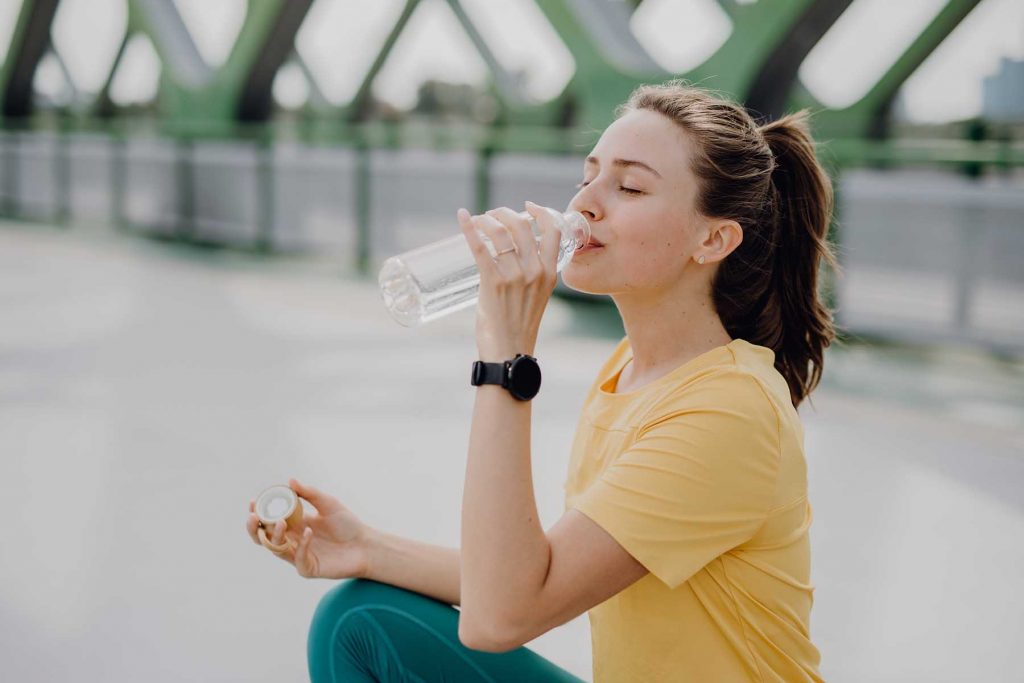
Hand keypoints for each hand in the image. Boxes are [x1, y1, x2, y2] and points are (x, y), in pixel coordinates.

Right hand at [246, 478, 371, 579]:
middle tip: (253, 516)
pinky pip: (298, 558)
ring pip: (277, 549)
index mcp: (293, 525)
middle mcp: (292, 541)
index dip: (258, 513)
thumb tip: (290, 481)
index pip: (268, 521)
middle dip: (254, 528)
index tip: (253, 501)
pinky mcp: (308, 568)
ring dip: (276, 535)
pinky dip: (301, 545)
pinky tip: (308, 532)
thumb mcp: (328, 503)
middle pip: (264, 538)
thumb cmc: (347, 524)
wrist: (365, 544)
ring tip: (281, 521)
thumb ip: (309, 493)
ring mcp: (298, 556)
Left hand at [457, 201, 560, 360]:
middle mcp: (535, 271)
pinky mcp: (492, 282)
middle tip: (493, 214)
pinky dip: (469, 228)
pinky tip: (462, 217)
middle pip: (522, 226)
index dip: (541, 213)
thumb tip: (510, 253)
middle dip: (505, 213)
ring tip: (480, 219)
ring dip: (487, 219)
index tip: (528, 206)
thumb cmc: (519, 326)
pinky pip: (479, 247)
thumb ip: (530, 274)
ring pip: (500, 232)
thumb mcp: (537, 296)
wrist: (508, 352)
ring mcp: (514, 275)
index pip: (554, 231)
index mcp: (549, 273)